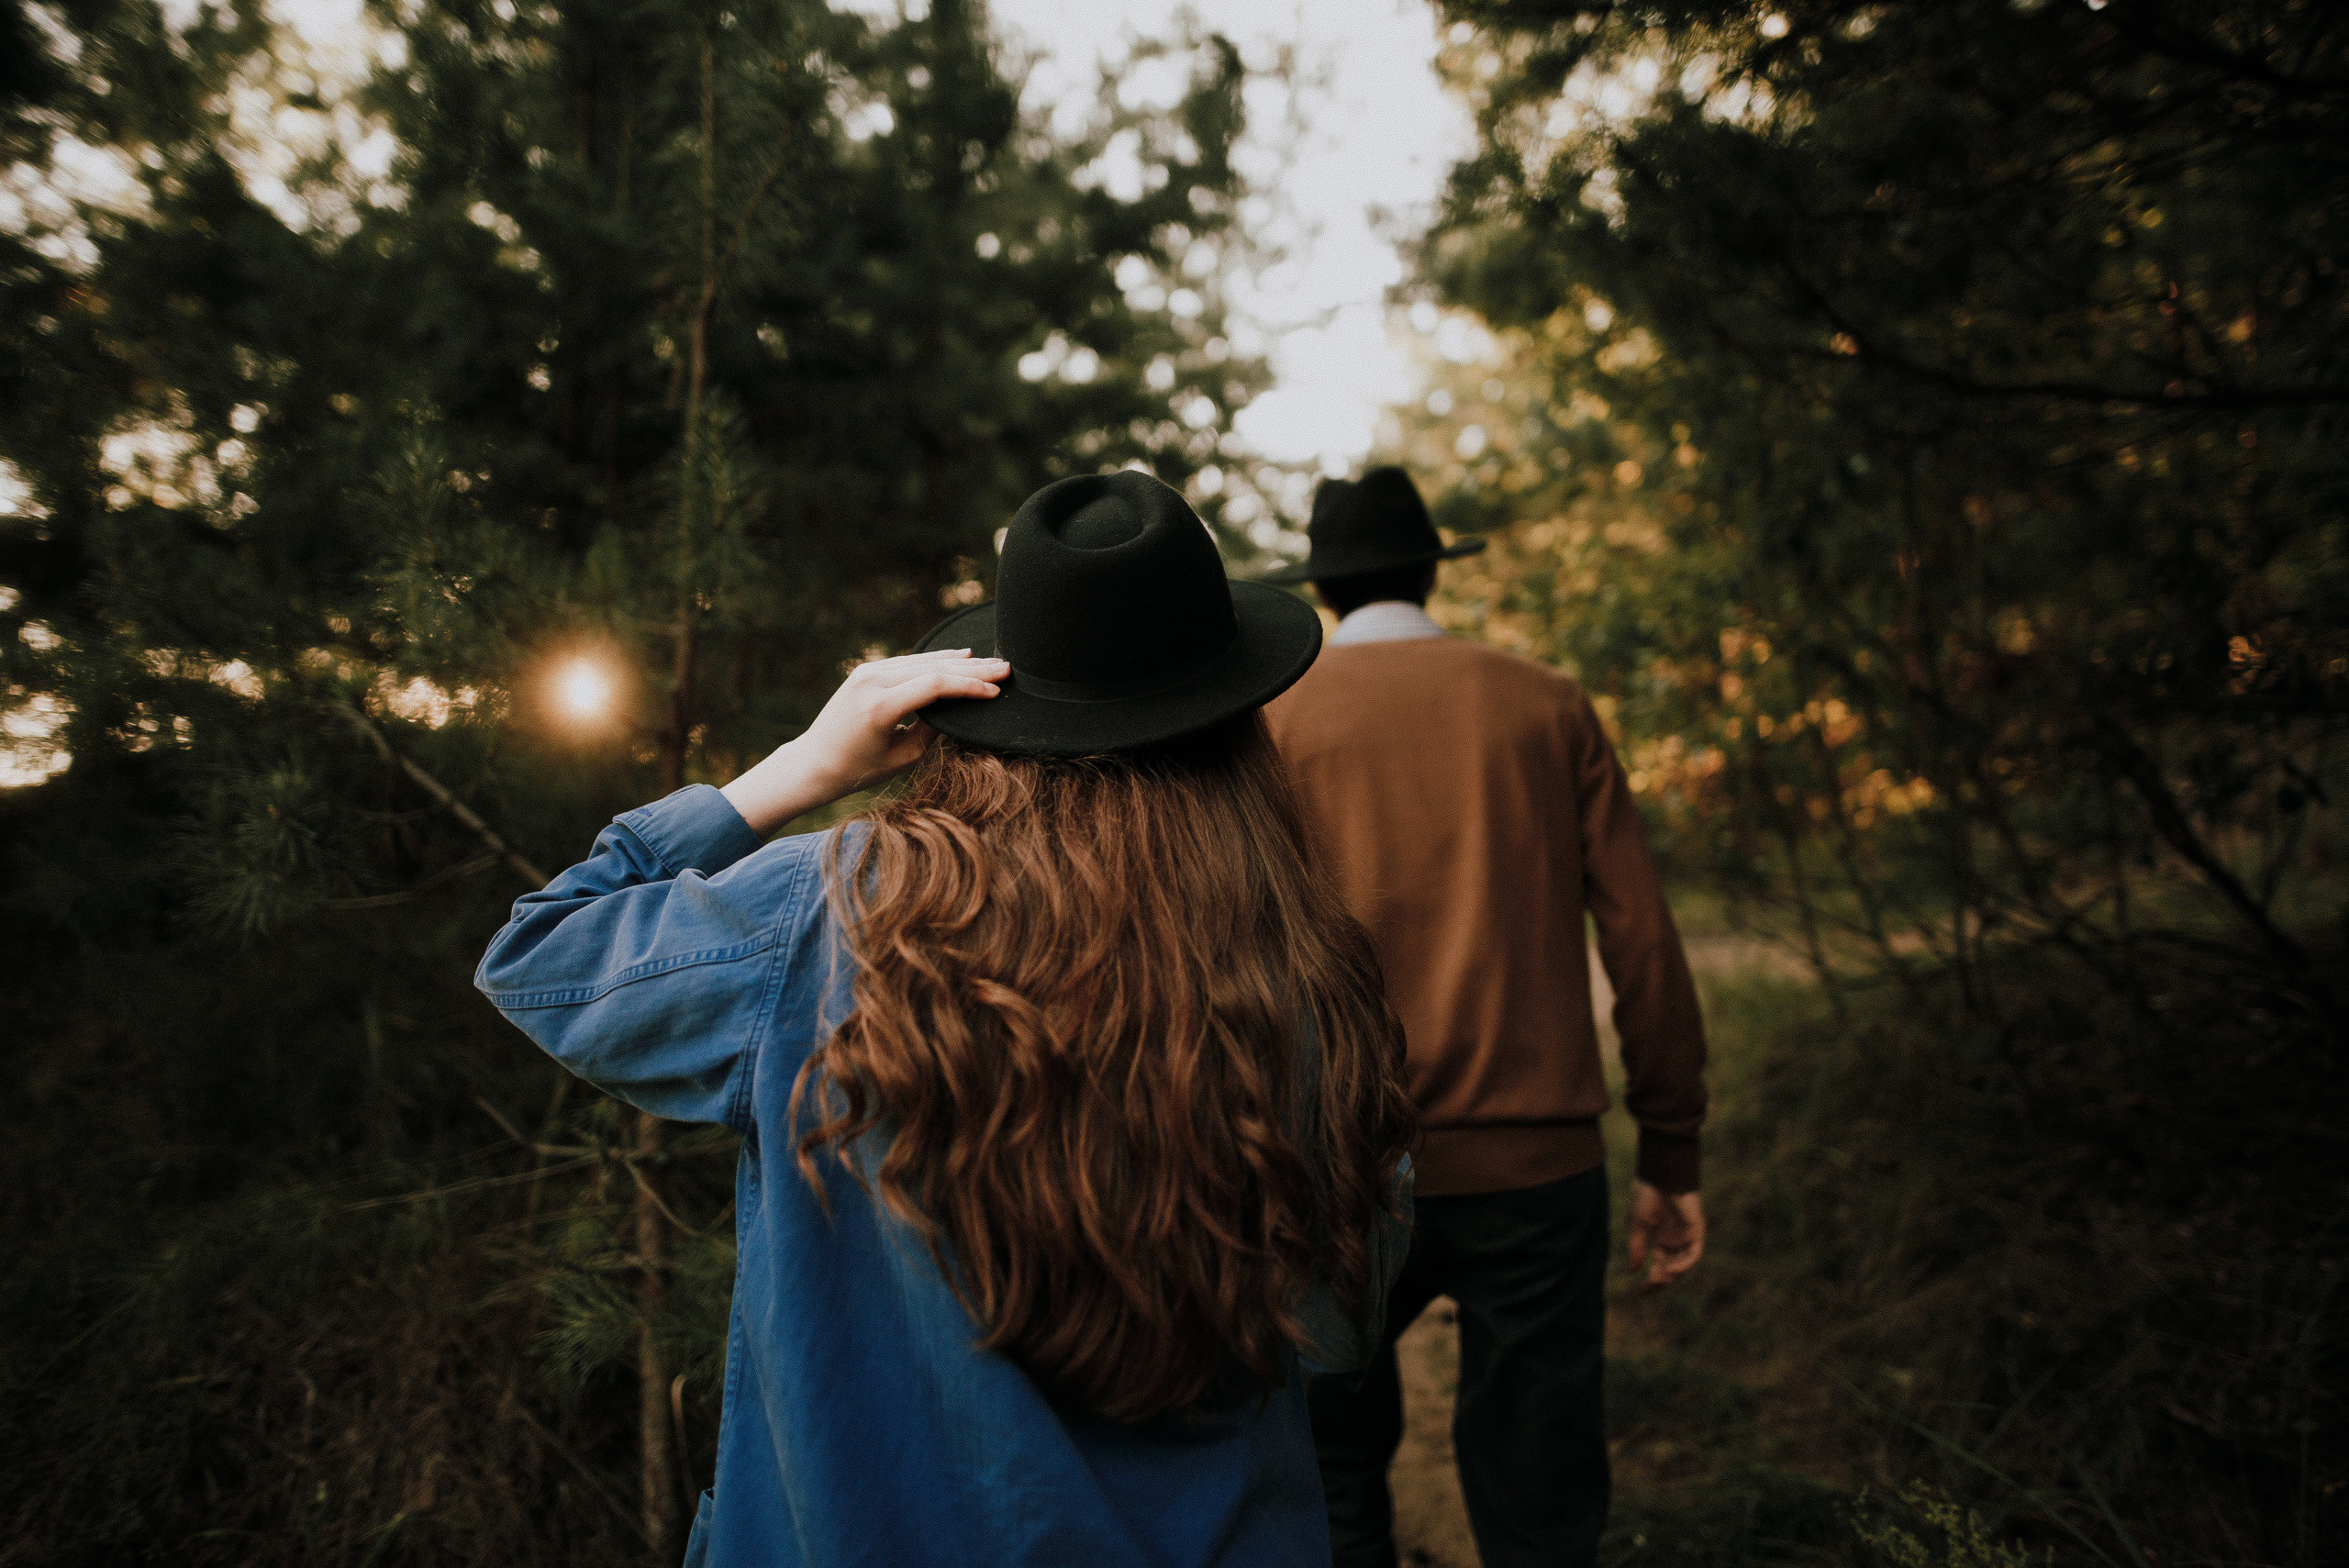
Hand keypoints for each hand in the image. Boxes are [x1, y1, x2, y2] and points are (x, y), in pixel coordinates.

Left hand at [719, 649, 1004, 834]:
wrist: (814, 762)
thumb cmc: (859, 769)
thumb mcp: (902, 758)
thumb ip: (931, 730)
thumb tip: (957, 708)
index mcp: (881, 705)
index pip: (937, 685)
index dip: (971, 686)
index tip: (997, 690)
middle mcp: (872, 680)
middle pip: (934, 667)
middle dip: (973, 668)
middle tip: (1007, 667)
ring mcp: (868, 671)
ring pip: (923, 660)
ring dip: (959, 662)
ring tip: (991, 662)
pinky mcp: (866, 670)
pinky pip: (909, 662)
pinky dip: (936, 661)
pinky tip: (960, 657)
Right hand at [1625, 1179, 1704, 1289]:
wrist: (1659, 1174)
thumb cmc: (1646, 1194)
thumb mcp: (1636, 1225)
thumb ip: (1636, 1248)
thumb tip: (1633, 1271)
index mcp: (1662, 1238)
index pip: (1660, 1265)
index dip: (1651, 1279)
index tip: (1640, 1291)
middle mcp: (1676, 1240)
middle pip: (1672, 1269)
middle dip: (1660, 1280)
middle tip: (1647, 1287)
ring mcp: (1687, 1236)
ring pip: (1684, 1265)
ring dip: (1671, 1275)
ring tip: (1656, 1279)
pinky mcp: (1697, 1231)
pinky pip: (1694, 1254)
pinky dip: (1683, 1264)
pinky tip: (1670, 1269)